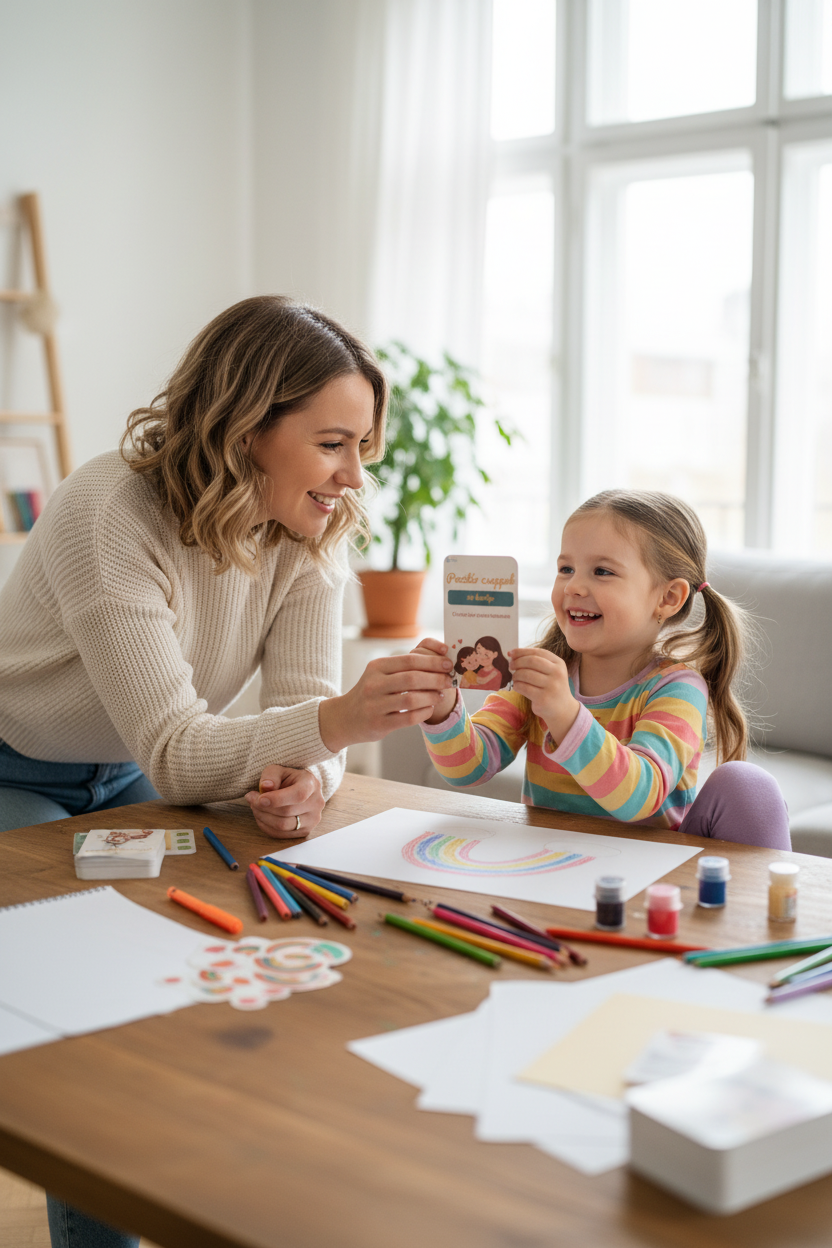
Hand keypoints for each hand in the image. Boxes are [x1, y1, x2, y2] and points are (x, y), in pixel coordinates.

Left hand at [244, 765, 323, 837]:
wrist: (300, 789)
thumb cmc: (288, 779)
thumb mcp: (279, 770)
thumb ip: (271, 775)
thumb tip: (265, 787)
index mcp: (311, 784)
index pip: (298, 795)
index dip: (277, 799)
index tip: (260, 799)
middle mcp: (316, 803)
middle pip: (287, 812)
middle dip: (264, 807)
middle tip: (251, 799)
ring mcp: (312, 820)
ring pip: (283, 826)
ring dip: (263, 817)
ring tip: (255, 807)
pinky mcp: (305, 831)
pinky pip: (281, 834)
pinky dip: (266, 826)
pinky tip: (261, 816)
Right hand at [318, 639, 453, 751]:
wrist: (345, 717)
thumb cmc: (371, 692)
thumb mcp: (380, 673)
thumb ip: (405, 666)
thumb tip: (440, 658)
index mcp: (376, 667)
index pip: (409, 660)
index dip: (432, 661)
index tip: (448, 662)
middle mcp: (373, 684)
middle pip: (412, 678)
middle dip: (436, 678)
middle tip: (449, 680)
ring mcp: (375, 705)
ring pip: (411, 699)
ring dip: (431, 697)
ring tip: (441, 695)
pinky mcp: (379, 724)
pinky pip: (408, 718)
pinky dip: (424, 713)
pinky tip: (429, 709)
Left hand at [508, 647, 579, 745]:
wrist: (562, 709)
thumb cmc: (551, 687)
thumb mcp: (550, 671)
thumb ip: (535, 661)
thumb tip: (511, 653)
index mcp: (559, 663)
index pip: (537, 652)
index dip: (521, 651)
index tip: (510, 653)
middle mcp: (557, 673)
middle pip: (531, 661)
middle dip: (517, 662)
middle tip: (510, 666)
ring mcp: (551, 686)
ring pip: (525, 674)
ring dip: (516, 675)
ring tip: (515, 678)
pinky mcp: (543, 698)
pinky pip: (523, 687)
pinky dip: (516, 685)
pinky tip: (517, 686)